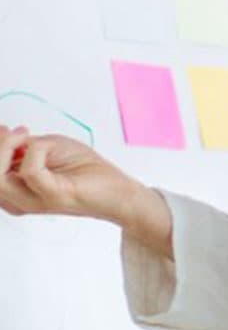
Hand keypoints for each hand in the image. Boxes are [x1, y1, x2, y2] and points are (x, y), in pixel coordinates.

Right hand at [0, 124, 139, 224]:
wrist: (115, 188)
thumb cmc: (84, 169)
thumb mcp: (48, 148)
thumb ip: (23, 146)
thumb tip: (3, 133)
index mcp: (15, 191)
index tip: (3, 128)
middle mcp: (18, 200)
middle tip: (15, 131)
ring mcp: (34, 201)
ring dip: (7, 148)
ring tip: (26, 135)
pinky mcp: (52, 196)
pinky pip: (31, 172)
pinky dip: (35, 151)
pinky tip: (46, 146)